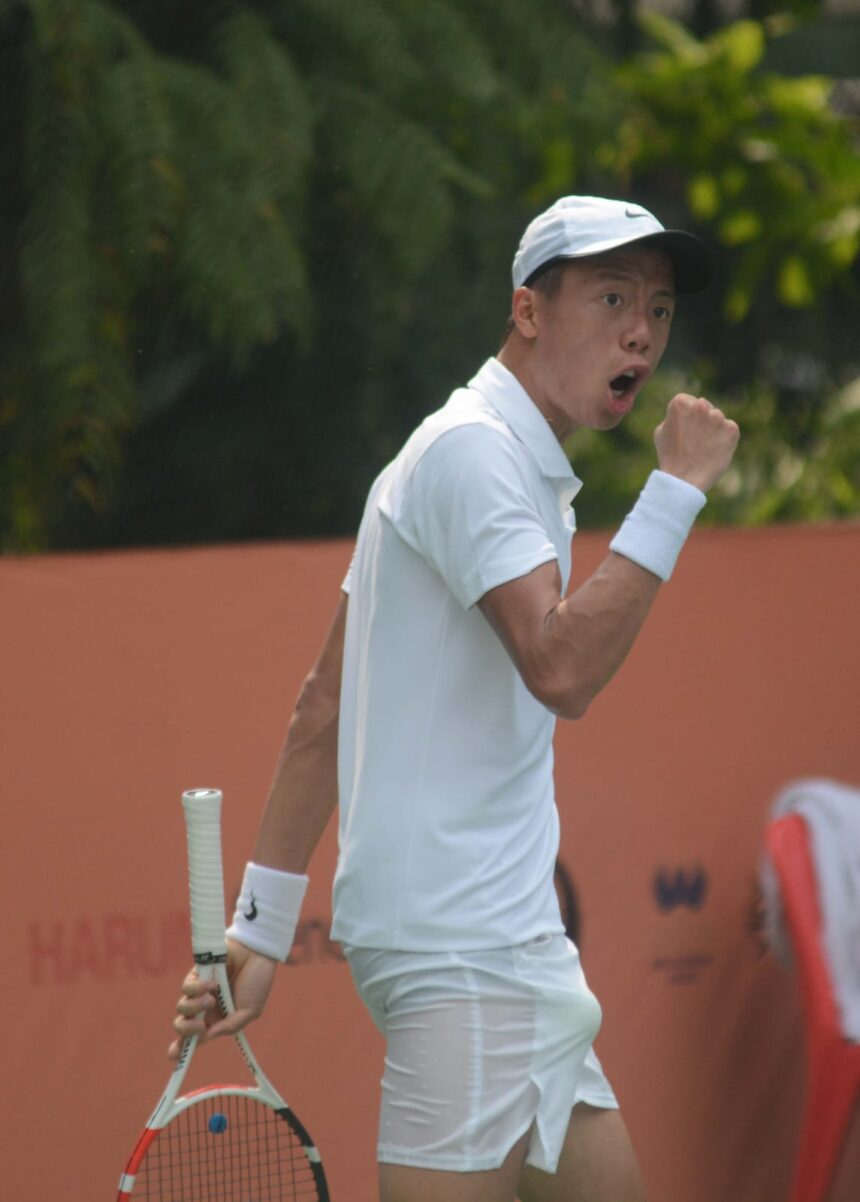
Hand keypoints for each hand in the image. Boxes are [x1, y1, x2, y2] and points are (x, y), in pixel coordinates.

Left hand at [168, 938, 277, 1059]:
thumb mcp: (250, 1011)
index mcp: (218, 1021)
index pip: (195, 1038)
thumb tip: (207, 1036)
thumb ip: (230, 1026)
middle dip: (186, 1030)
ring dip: (195, 1008)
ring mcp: (199, 992)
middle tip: (201, 1026)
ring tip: (212, 999)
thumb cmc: (257, 981)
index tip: (174, 1057)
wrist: (257, 953)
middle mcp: (205, 1009)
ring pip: (182, 1008)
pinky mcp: (196, 975)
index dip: (181, 1048)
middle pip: (182, 1026)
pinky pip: (187, 988)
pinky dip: (197, 989)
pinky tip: (212, 983)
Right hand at [654, 394, 739, 492]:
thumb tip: (687, 411)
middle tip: (694, 442)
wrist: (684, 480)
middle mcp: (701, 405)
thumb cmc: (670, 456)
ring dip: (713, 430)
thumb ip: (675, 415)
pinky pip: (730, 429)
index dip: (687, 418)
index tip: (683, 432)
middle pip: (705, 407)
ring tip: (703, 448)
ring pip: (718, 418)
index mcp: (680, 402)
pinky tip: (714, 451)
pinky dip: (724, 439)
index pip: (690, 402)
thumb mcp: (661, 430)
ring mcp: (718, 417)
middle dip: (702, 421)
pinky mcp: (732, 429)